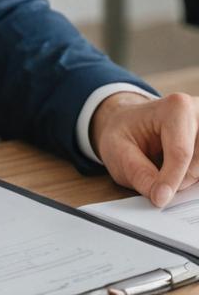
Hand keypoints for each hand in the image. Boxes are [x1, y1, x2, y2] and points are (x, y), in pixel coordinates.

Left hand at [90, 91, 198, 206]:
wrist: (131, 123)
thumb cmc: (124, 132)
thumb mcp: (117, 149)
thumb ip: (138, 173)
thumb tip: (161, 197)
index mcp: (176, 108)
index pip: (180, 152)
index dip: (170, 180)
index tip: (159, 199)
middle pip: (196, 166)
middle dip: (176, 181)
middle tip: (154, 180)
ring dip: (185, 181)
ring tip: (162, 170)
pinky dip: (191, 179)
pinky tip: (176, 172)